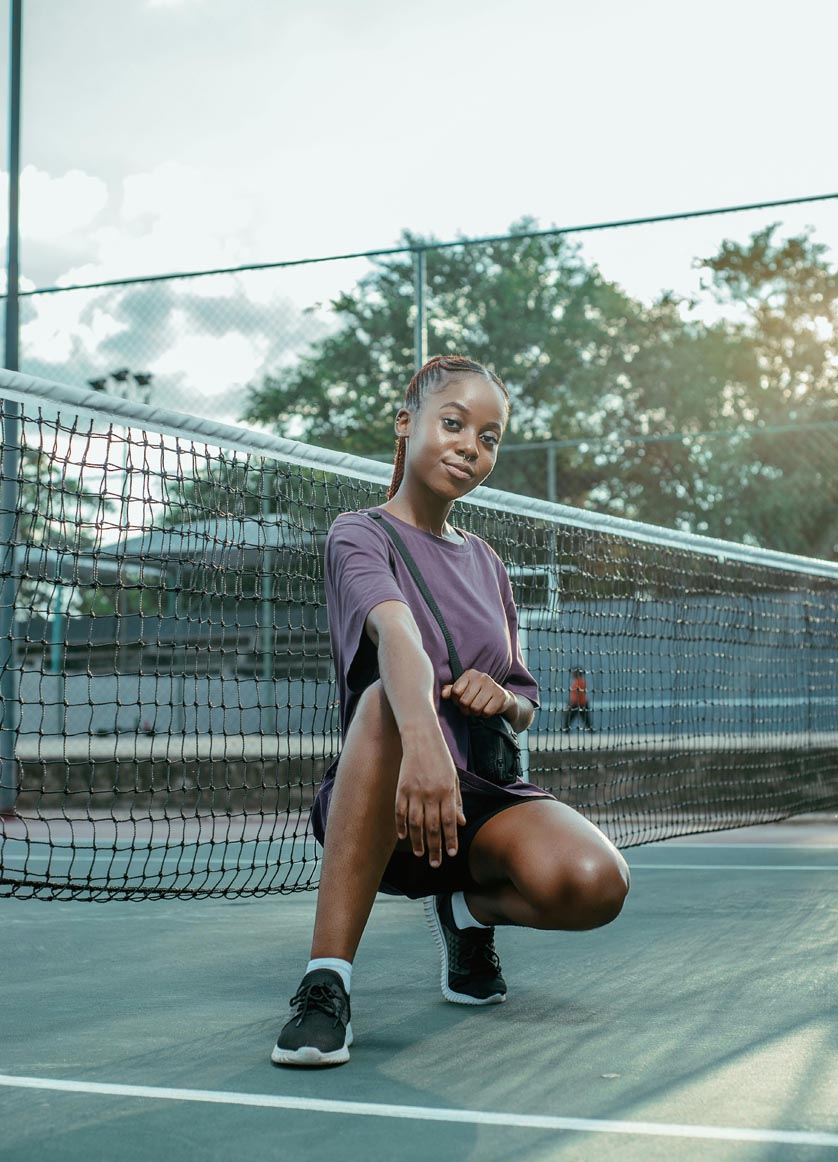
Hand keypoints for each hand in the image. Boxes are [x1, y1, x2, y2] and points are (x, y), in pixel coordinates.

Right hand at [395, 734, 465, 867]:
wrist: (421, 737)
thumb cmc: (440, 758)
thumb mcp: (454, 778)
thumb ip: (457, 801)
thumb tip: (461, 823)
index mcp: (447, 791)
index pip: (449, 821)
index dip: (450, 839)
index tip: (451, 854)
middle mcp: (431, 793)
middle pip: (433, 827)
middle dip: (435, 848)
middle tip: (436, 864)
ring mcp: (415, 791)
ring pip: (415, 824)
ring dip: (418, 841)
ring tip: (421, 854)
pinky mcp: (401, 788)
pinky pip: (400, 812)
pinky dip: (401, 826)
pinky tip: (404, 837)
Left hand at [441, 669, 514, 718]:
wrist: (500, 696)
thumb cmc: (477, 693)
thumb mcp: (464, 689)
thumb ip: (451, 690)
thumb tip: (443, 694)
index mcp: (470, 674)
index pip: (455, 691)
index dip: (456, 700)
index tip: (460, 701)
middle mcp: (481, 677)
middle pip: (464, 701)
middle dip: (465, 708)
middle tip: (469, 708)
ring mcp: (492, 685)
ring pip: (475, 708)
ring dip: (475, 712)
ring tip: (478, 708)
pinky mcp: (500, 695)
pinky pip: (487, 712)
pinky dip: (485, 714)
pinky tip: (487, 708)